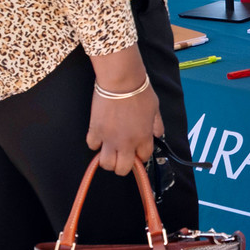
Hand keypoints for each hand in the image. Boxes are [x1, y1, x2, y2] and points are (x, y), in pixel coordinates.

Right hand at [87, 53, 161, 174]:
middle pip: (123, 169)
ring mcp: (109, 138)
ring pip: (106, 164)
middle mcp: (127, 142)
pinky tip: (99, 136)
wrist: (121, 81)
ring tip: (110, 150)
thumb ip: (157, 124)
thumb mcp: (155, 108)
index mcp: (143, 137)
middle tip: (122, 155)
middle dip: (123, 165)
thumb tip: (157, 134)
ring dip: (108, 160)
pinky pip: (92, 146)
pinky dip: (95, 143)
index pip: (143, 158)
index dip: (140, 156)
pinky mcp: (95, 131)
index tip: (138, 151)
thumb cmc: (139, 91)